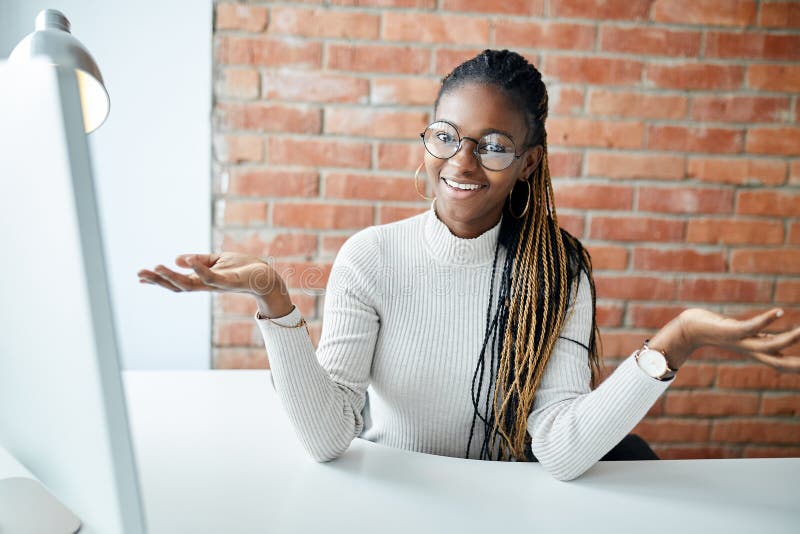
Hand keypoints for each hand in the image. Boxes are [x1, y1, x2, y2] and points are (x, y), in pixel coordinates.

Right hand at [137, 253, 291, 314]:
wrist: (267, 278)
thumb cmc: (243, 269)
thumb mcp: (218, 261)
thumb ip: (199, 261)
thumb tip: (177, 259)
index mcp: (203, 280)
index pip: (176, 282)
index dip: (158, 280)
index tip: (139, 277)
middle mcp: (207, 285)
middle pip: (178, 286)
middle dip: (158, 280)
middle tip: (140, 274)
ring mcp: (217, 284)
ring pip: (191, 284)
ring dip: (172, 276)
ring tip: (157, 266)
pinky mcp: (230, 281)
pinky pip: (212, 277)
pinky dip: (199, 269)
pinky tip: (187, 260)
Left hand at [651, 308, 799, 372]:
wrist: (689, 329)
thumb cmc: (718, 329)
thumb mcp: (744, 335)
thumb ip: (762, 337)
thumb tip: (778, 337)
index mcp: (756, 352)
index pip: (784, 363)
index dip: (798, 366)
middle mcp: (750, 350)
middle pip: (781, 362)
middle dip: (799, 363)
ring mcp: (740, 342)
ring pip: (769, 345)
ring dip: (788, 339)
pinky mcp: (730, 331)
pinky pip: (750, 327)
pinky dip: (765, 320)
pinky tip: (778, 312)